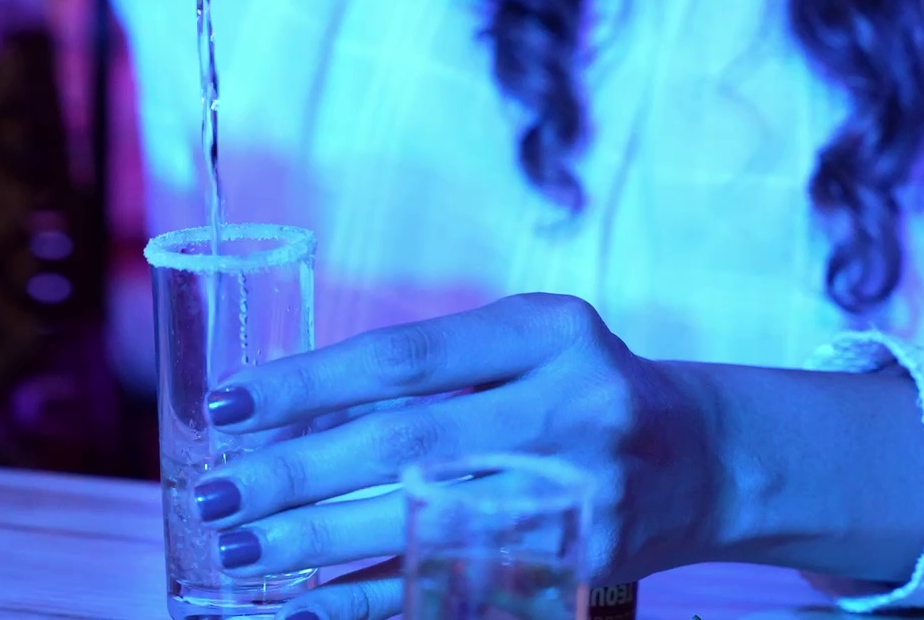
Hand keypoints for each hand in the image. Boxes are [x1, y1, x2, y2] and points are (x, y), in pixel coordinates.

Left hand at [189, 294, 723, 619]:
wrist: (707, 457)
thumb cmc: (579, 388)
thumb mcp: (522, 346)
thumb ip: (426, 371)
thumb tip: (278, 415)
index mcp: (545, 332)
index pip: (402, 359)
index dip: (307, 384)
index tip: (227, 406)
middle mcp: (569, 407)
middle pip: (404, 445)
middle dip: (295, 475)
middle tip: (216, 495)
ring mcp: (579, 493)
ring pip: (421, 522)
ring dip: (316, 544)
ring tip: (238, 550)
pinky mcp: (578, 566)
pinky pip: (454, 585)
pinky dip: (371, 601)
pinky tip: (305, 609)